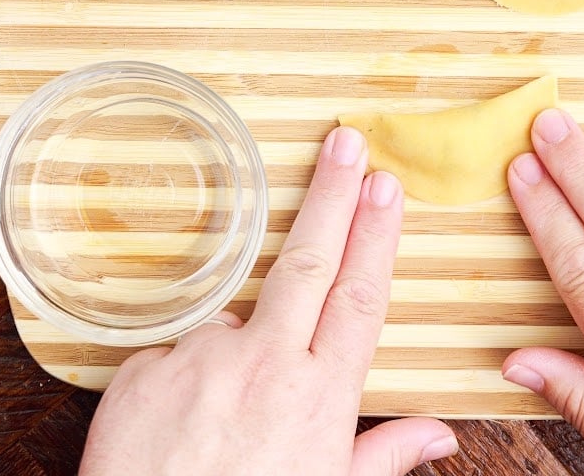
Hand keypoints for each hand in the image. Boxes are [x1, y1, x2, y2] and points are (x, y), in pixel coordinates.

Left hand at [80, 126, 456, 475]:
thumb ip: (385, 454)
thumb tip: (441, 436)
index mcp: (319, 396)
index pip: (359, 295)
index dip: (376, 235)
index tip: (387, 186)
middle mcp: (263, 366)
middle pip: (309, 262)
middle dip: (331, 194)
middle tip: (346, 140)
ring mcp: (199, 362)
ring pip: (234, 321)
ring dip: (240, 347)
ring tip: (228, 419)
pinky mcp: (141, 370)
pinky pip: (176, 353)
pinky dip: (188, 377)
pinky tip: (184, 427)